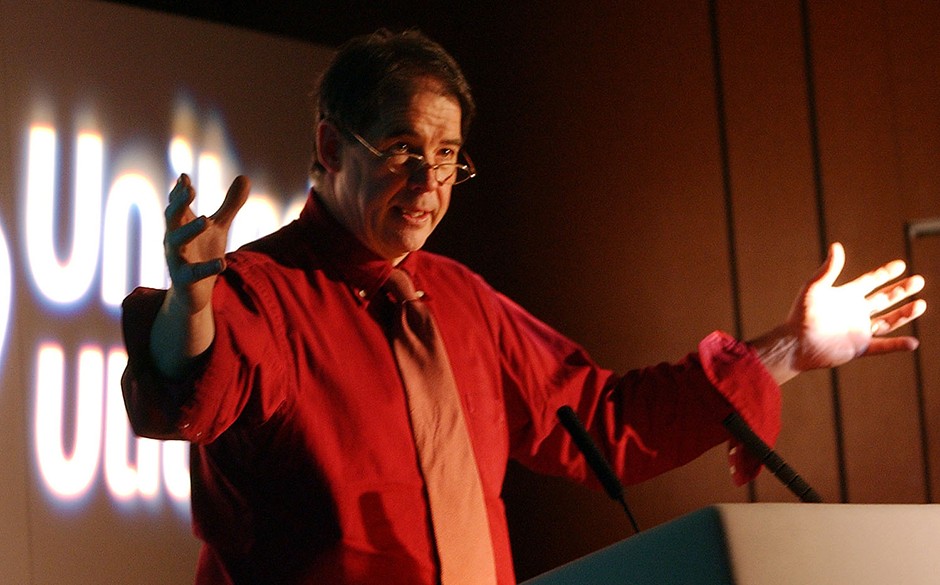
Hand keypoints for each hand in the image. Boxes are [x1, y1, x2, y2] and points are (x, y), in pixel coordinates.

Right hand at [150, 174, 248, 377]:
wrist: (193, 292)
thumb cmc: (202, 253)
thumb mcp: (219, 227)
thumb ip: (230, 205)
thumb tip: (245, 177)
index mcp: (181, 225)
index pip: (177, 204)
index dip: (179, 191)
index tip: (184, 177)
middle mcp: (174, 239)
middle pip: (171, 217)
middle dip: (178, 203)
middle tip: (189, 189)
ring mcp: (177, 260)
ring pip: (177, 242)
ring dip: (190, 230)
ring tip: (206, 219)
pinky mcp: (184, 280)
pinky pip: (193, 273)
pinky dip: (207, 268)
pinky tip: (222, 263)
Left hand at [751, 242, 925, 384]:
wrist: (795, 343)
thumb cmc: (801, 315)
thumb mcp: (814, 288)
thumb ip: (829, 269)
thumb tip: (837, 246)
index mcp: (846, 296)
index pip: (870, 282)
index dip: (886, 273)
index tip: (901, 265)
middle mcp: (855, 312)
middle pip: (884, 299)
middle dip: (901, 290)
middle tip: (919, 281)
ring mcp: (859, 330)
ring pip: (888, 321)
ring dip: (904, 314)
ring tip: (921, 304)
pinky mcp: (858, 348)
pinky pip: (882, 346)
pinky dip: (897, 345)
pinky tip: (913, 343)